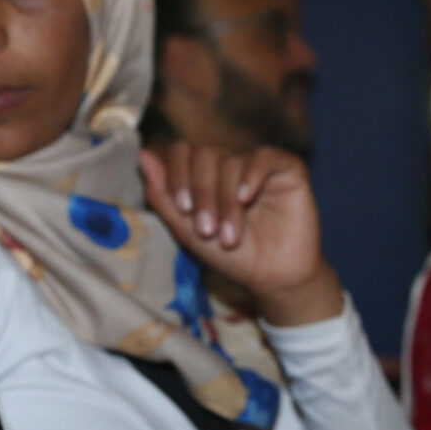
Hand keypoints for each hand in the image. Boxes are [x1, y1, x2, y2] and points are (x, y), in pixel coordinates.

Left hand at [140, 144, 343, 326]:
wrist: (272, 278)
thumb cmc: (232, 255)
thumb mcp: (187, 230)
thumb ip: (163, 194)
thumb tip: (143, 154)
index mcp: (205, 173)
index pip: (183, 151)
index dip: (177, 175)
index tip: (182, 209)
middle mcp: (231, 163)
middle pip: (205, 153)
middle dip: (202, 193)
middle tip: (206, 229)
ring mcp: (259, 164)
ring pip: (232, 161)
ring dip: (226, 201)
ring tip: (229, 237)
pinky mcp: (287, 168)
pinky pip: (266, 155)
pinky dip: (252, 174)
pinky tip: (246, 197)